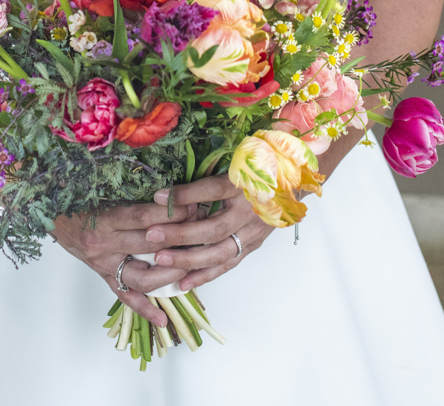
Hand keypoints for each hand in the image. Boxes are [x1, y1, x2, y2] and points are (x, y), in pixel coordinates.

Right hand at [52, 199, 198, 325]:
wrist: (51, 213)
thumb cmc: (79, 197)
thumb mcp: (100, 188)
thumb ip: (129, 191)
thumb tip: (166, 188)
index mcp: (104, 219)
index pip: (143, 217)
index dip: (170, 212)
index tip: (192, 203)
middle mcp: (104, 244)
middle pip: (149, 245)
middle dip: (180, 236)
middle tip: (202, 227)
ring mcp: (105, 265)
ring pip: (143, 277)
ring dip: (170, 273)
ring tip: (192, 265)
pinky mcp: (104, 277)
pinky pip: (126, 297)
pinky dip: (145, 309)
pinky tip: (163, 319)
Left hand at [144, 174, 274, 292]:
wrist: (291, 181)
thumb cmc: (258, 166)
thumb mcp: (236, 162)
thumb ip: (208, 172)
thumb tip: (172, 182)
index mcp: (245, 185)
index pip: (211, 190)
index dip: (184, 195)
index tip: (157, 197)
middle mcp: (249, 211)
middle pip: (213, 228)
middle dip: (180, 235)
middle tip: (152, 236)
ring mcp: (253, 231)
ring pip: (220, 252)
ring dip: (189, 260)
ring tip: (161, 260)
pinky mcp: (253, 245)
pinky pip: (228, 264)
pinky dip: (205, 275)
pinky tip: (183, 282)